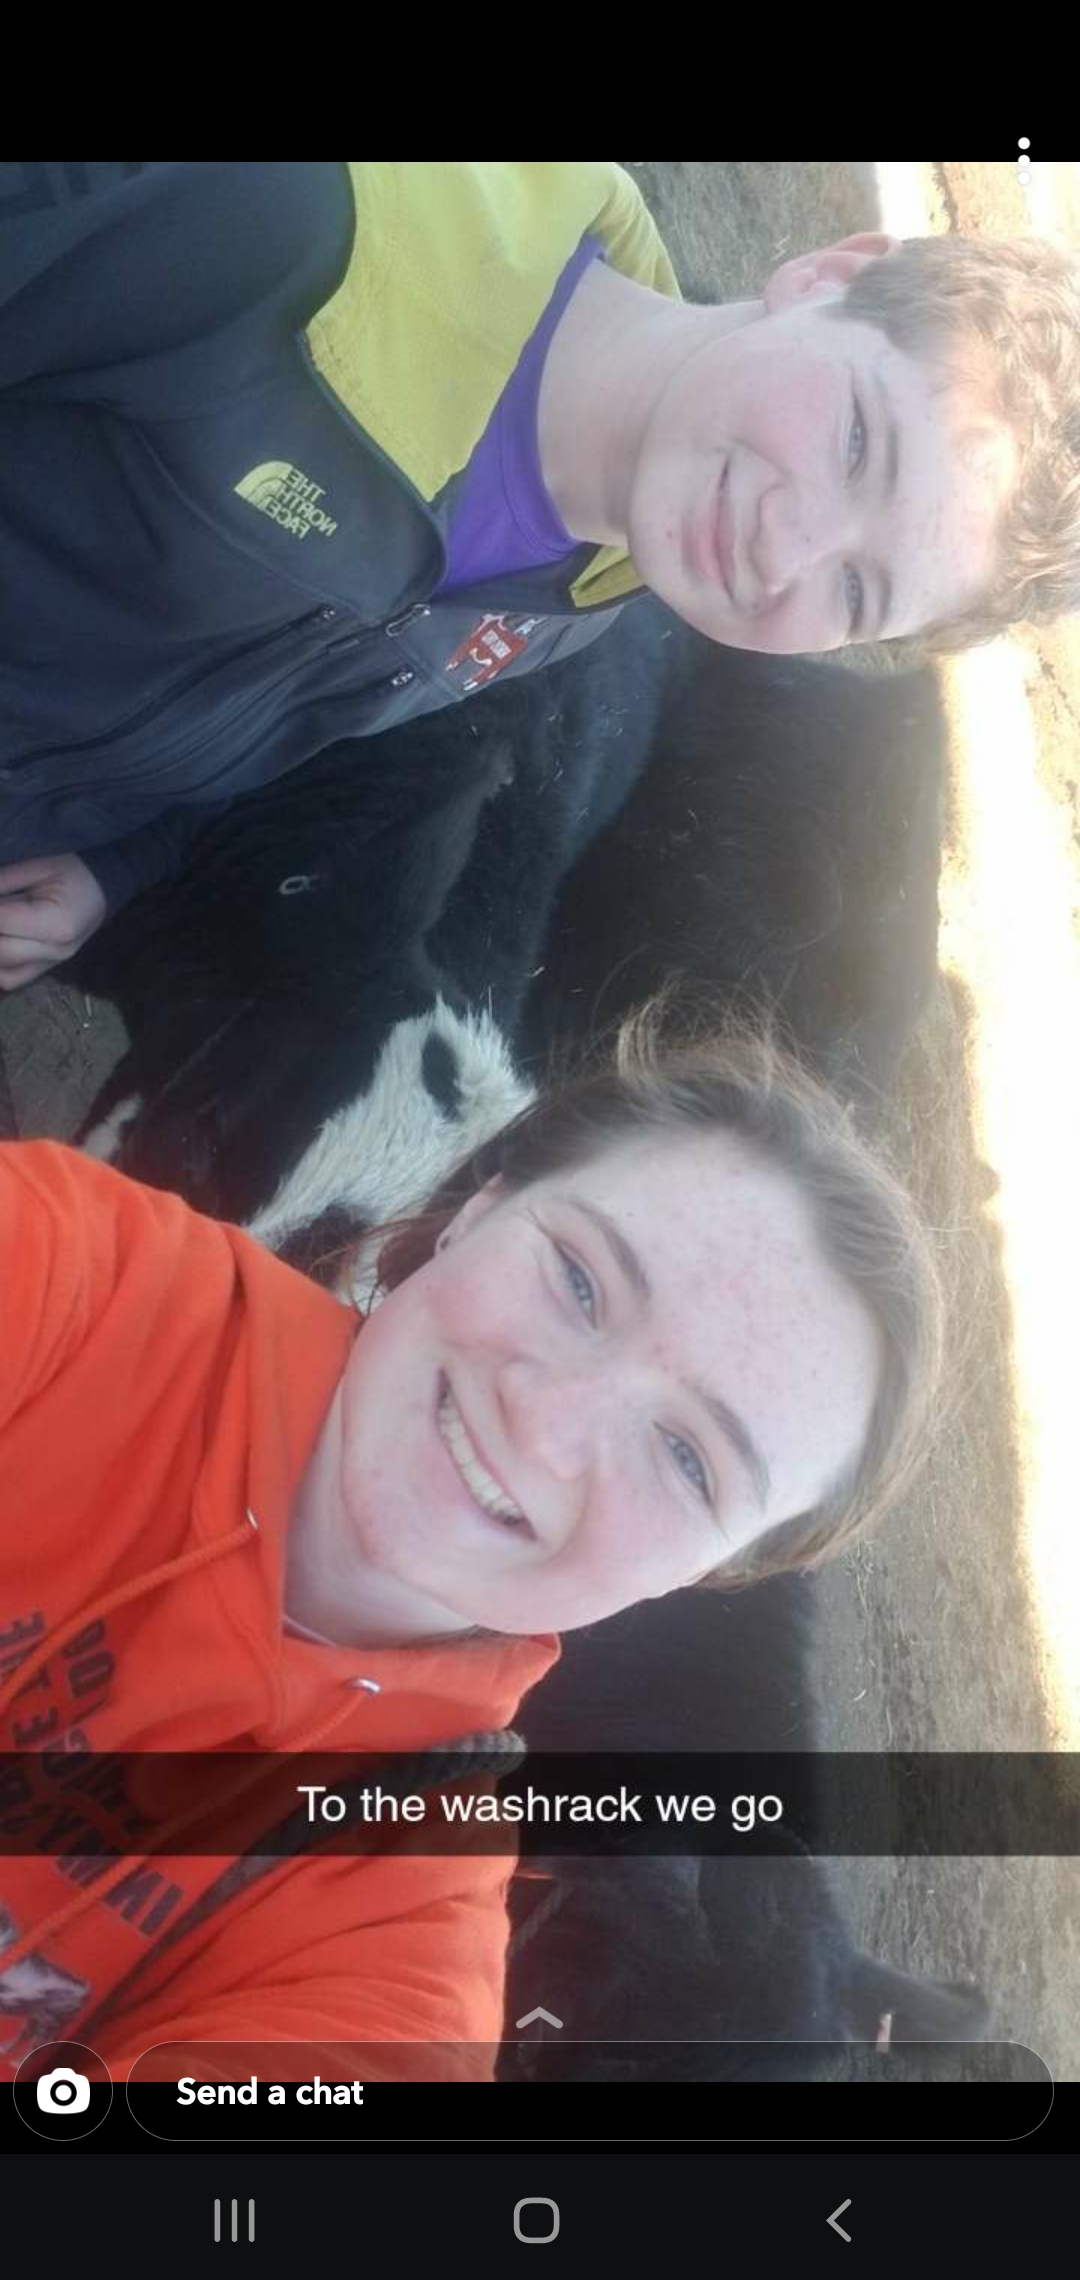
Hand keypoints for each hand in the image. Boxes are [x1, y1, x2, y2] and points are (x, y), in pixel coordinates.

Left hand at [0, 854, 107, 990]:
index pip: (2, 921)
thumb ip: (3, 882)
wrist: (103, 887)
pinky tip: (1, 946)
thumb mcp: (38, 866)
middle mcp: (55, 951)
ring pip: (5, 975)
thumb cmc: (73, 871)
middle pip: (2, 952)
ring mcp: (53, 964)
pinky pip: (13, 979)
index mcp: (56, 924)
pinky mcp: (47, 969)